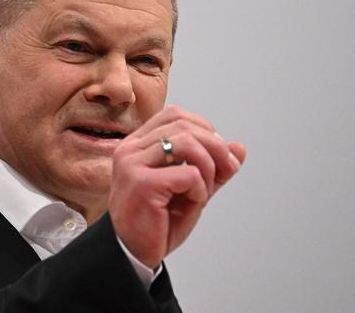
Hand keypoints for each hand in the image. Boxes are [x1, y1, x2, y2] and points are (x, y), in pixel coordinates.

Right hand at [109, 105, 245, 268]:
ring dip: (209, 165)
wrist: (133, 253)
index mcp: (136, 144)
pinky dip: (200, 188)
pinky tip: (193, 201)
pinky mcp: (141, 183)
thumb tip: (239, 148)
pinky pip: (187, 173)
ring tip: (205, 188)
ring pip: (187, 142)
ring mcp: (132, 164)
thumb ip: (213, 167)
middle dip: (215, 146)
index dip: (204, 128)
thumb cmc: (155, 222)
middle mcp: (130, 149)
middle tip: (226, 170)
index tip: (217, 153)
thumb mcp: (190, 189)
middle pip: (183, 124)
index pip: (174, 115)